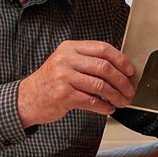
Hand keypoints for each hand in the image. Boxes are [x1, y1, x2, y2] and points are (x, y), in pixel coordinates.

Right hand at [17, 41, 134, 126]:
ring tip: (121, 101)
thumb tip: (118, 70)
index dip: (121, 60)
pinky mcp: (63, 95)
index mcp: (70, 48)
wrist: (27, 98)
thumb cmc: (50, 82)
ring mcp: (64, 77)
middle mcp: (66, 60)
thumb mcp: (65, 63)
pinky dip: (104, 107)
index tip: (130, 71)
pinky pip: (91, 101)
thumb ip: (87, 62)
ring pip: (100, 85)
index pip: (102, 48)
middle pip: (104, 67)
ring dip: (115, 95)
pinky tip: (108, 108)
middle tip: (129, 90)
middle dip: (122, 81)